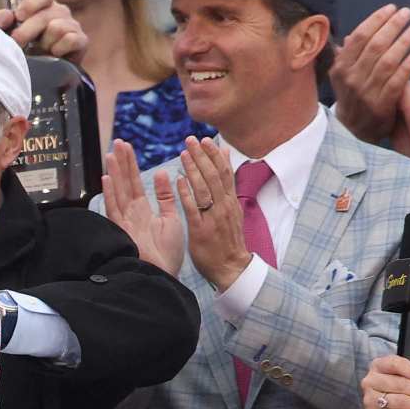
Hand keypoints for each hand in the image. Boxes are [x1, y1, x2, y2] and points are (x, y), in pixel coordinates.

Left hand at [0, 0, 88, 59]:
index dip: (31, 3)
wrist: (42, 74)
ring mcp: (73, 25)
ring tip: (40, 50)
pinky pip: (71, 40)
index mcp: (43, 5)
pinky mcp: (82, 41)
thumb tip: (5, 16)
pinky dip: (58, 49)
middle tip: (17, 43)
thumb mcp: (6, 34)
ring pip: (57, 28)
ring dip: (44, 43)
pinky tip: (53, 55)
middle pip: (46, 14)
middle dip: (27, 31)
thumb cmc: (24, 49)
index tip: (19, 17)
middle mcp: (60, 12)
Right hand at [102, 140, 182, 274]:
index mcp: (142, 210)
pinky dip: (110, 194)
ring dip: (114, 173)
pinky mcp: (122, 231)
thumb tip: (161, 173)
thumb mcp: (171, 218)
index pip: (135, 182)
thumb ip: (165, 197)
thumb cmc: (168, 252)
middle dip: (121, 162)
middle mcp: (131, 213)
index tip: (127, 147)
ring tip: (111, 154)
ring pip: (118, 192)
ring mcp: (125, 221)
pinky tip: (107, 179)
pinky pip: (114, 209)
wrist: (165, 275)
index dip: (130, 164)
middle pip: (124, 183)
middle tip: (118, 142)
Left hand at [174, 136, 250, 290]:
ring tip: (183, 153)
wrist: (230, 268)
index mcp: (230, 201)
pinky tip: (178, 180)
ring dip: (194, 169)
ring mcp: (213, 218)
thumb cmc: (226, 238)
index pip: (224, 173)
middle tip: (190, 140)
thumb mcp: (231, 209)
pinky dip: (187, 192)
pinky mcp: (201, 230)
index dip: (215, 155)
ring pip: (205, 189)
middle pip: (214, 176)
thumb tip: (226, 156)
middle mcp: (224, 207)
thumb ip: (226, 184)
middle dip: (202, 157)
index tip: (205, 140)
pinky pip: (194, 208)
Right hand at [329, 5, 409, 141]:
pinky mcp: (381, 105)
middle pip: (374, 45)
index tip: (391, 9)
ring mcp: (366, 93)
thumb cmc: (352, 98)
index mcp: (341, 68)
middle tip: (407, 13)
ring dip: (403, 42)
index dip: (376, 20)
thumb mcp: (343, 77)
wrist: (353, 132)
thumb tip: (351, 36)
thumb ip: (348, 57)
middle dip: (392, 26)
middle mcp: (351, 78)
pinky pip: (397, 82)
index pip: (359, 37)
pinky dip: (407, 67)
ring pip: (387, 61)